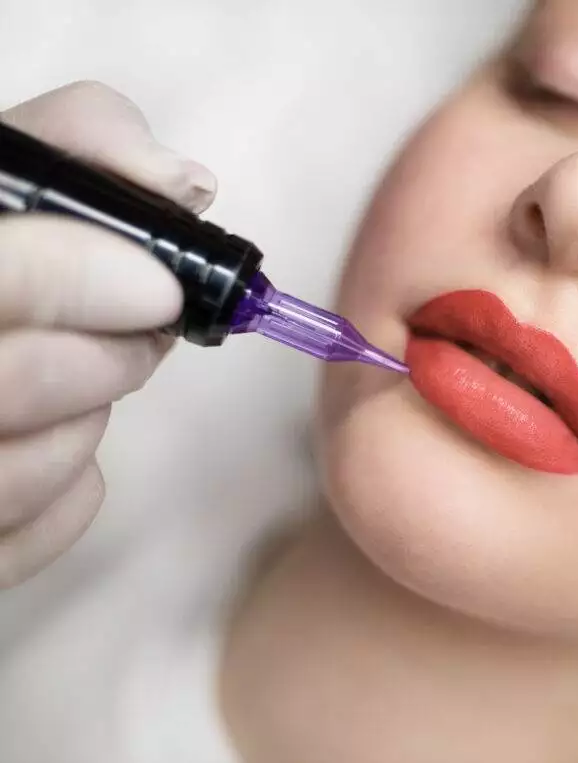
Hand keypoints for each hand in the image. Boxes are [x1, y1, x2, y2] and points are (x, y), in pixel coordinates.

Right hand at [0, 81, 216, 587]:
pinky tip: (56, 442)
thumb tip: (186, 186)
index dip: (79, 277)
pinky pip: (27, 542)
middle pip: (16, 383)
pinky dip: (69, 491)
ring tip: (78, 379)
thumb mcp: (4, 174)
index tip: (157, 285)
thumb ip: (86, 143)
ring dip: (85, 422)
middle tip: (141, 331)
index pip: (0, 280)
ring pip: (27, 471)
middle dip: (110, 355)